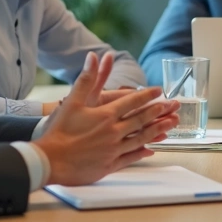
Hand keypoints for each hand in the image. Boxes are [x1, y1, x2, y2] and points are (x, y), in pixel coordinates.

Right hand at [33, 52, 180, 185]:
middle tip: (173, 107)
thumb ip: (86, 78)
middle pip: (141, 120)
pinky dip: (142, 153)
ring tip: (170, 126)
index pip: (132, 102)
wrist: (49, 160)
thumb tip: (93, 56)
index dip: (147, 95)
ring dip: (157, 131)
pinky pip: (131, 157)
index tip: (159, 91)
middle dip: (159, 112)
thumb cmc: (59, 130)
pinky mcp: (109, 165)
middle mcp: (113, 132)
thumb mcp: (72, 101)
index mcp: (106, 115)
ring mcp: (113, 149)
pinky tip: (151, 150)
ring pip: (141, 138)